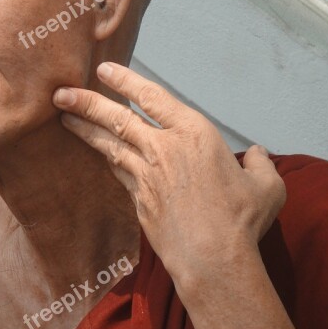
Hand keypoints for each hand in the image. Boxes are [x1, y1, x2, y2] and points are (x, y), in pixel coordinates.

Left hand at [52, 62, 285, 286]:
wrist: (213, 259)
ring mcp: (146, 175)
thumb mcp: (267, 186)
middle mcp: (164, 148)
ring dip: (85, 129)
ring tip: (64, 116)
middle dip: (87, 102)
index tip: (105, 70)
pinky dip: (106, 159)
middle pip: (118, 118)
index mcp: (193, 133)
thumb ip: (261, 164)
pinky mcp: (139, 200)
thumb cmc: (241, 220)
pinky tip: (98, 154)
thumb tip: (258, 153)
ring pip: (109, 144)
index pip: (152, 97)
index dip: (126, 80)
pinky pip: (119, 172)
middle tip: (60, 92)